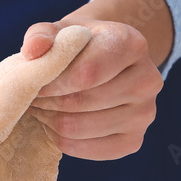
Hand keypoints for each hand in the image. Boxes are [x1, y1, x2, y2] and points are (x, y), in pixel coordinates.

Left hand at [22, 0, 170, 160]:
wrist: (100, 63)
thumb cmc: (75, 47)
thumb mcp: (58, 32)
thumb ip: (41, 36)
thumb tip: (33, 51)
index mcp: (131, 44)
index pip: (86, 74)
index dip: (51, 83)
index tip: (33, 82)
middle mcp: (148, 80)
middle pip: (81, 102)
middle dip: (47, 101)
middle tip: (32, 97)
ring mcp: (144, 114)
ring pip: (77, 128)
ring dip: (49, 120)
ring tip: (41, 107)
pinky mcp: (133, 141)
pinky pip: (83, 149)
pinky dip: (59, 139)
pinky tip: (54, 123)